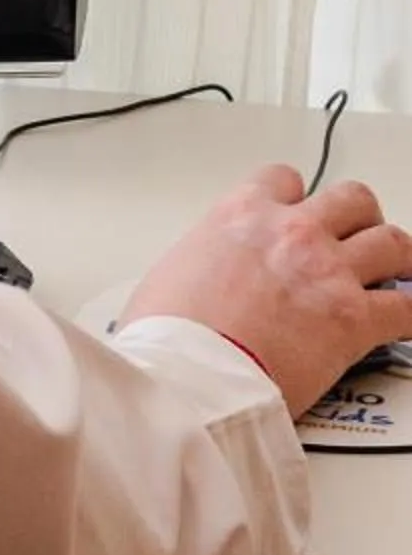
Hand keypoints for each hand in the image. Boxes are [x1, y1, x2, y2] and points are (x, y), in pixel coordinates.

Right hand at [121, 167, 411, 419]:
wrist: (188, 375)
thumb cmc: (168, 335)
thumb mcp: (166, 275)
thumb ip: (198, 263)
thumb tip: (196, 283)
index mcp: (241, 214)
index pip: (282, 179)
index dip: (294, 198)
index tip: (296, 214)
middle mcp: (292, 231)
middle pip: (352, 199)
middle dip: (358, 218)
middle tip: (356, 239)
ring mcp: (328, 271)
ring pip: (392, 242)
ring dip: (398, 258)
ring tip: (399, 272)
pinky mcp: (353, 319)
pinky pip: (408, 307)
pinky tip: (408, 319)